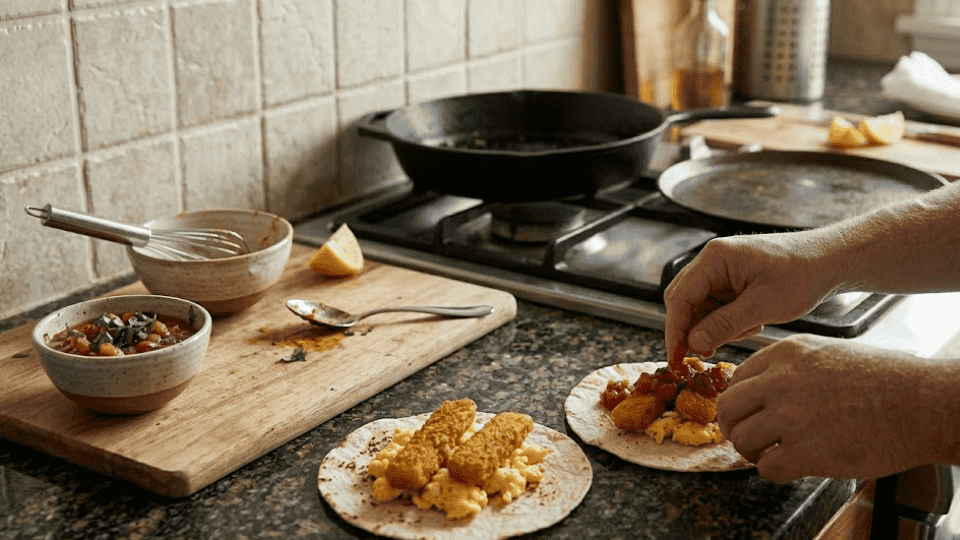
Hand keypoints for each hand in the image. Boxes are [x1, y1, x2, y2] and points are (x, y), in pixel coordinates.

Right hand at [663, 234, 835, 363]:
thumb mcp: (763, 306)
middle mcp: (713, 261)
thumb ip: (724, 325)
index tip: (676, 358)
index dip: (675, 330)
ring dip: (716, 327)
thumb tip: (692, 344)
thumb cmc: (802, 275)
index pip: (680, 297)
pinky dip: (729, 321)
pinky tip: (753, 323)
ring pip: (701, 307)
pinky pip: (717, 306)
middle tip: (703, 354)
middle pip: (684, 300)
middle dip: (693, 330)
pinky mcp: (732, 280)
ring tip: (748, 330)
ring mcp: (722, 270)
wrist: (831, 260)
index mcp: (715, 258)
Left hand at [717, 334, 958, 481]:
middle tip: (747, 437)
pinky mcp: (805, 452)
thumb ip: (790, 367)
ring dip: (753, 451)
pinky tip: (792, 466)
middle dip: (734, 426)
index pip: (737, 378)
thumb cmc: (884, 379)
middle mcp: (781, 381)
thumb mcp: (827, 353)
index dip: (739, 400)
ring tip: (771, 453)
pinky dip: (774, 471)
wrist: (921, 404)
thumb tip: (761, 385)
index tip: (746, 412)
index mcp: (785, 354)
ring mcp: (790, 416)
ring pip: (742, 439)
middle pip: (728, 408)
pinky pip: (767, 468)